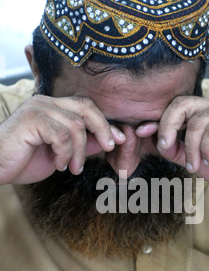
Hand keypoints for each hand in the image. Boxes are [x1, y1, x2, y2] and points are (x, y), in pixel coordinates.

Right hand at [0, 95, 124, 184]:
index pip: (86, 106)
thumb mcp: (62, 153)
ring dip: (80, 152)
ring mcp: (38, 108)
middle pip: (86, 108)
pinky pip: (61, 136)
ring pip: (75, 126)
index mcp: (53, 106)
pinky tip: (58, 165)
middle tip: (110, 147)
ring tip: (74, 168)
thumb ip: (82, 144)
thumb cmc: (26, 160)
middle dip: (103, 128)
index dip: (105, 123)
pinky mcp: (31, 120)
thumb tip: (108, 141)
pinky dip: (65, 154)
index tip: (120, 140)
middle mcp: (46, 102)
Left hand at [137, 96, 208, 196]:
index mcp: (202, 111)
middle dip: (167, 127)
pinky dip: (207, 149)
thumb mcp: (194, 158)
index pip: (174, 107)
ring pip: (196, 123)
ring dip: (191, 149)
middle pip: (181, 104)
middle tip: (166, 148)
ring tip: (195, 166)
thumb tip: (152, 141)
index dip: (156, 120)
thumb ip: (174, 149)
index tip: (140, 132)